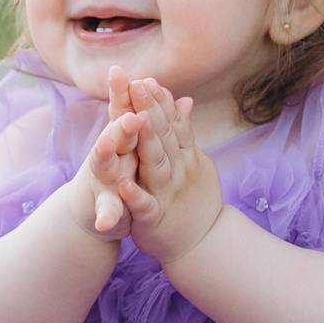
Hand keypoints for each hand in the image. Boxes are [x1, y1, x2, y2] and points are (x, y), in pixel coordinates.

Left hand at [116, 70, 223, 267]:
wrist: (201, 244)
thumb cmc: (192, 199)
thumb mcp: (191, 164)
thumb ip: (184, 134)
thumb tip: (185, 100)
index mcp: (185, 157)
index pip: (174, 124)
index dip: (162, 102)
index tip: (149, 78)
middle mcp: (178, 171)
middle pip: (165, 137)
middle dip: (151, 110)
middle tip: (138, 84)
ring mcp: (167, 194)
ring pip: (156, 165)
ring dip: (146, 143)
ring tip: (134, 120)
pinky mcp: (154, 219)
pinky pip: (144, 206)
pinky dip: (134, 196)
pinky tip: (121, 184)